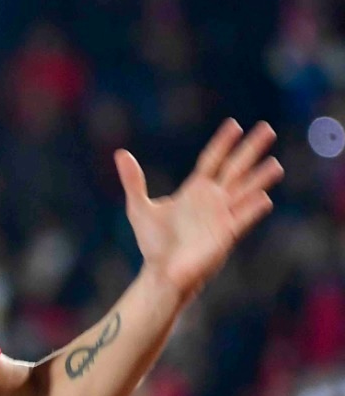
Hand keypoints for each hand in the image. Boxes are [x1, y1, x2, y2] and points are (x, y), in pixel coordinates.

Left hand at [116, 119, 283, 298]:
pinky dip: (251, 209)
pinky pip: (241, 219)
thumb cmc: (153, 242)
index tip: (234, 124)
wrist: (161, 272)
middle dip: (250, 150)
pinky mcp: (225, 236)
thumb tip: (120, 154)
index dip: (223, 142)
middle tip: (267, 128)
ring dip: (259, 179)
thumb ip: (133, 181)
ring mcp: (221, 217)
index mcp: (194, 191)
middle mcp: (213, 200)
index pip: (212, 160)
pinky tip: (263, 198)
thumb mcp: (139, 207)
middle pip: (235, 169)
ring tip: (275, 164)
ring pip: (245, 192)